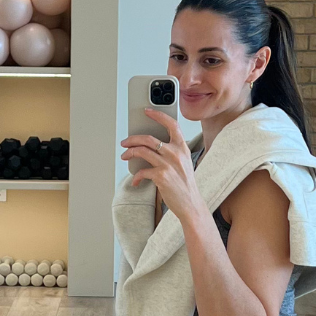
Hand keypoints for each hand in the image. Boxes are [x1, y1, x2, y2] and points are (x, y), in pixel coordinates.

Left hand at [120, 109, 203, 223]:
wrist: (191, 204)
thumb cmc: (185, 185)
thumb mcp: (184, 163)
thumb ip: (172, 152)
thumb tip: (150, 147)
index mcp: (183, 147)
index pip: (171, 124)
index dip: (158, 115)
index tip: (147, 111)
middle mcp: (176, 153)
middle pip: (148, 138)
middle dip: (132, 138)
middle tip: (125, 142)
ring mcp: (168, 164)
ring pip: (141, 151)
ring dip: (129, 152)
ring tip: (124, 155)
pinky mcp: (161, 176)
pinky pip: (141, 171)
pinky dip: (136, 176)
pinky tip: (135, 180)